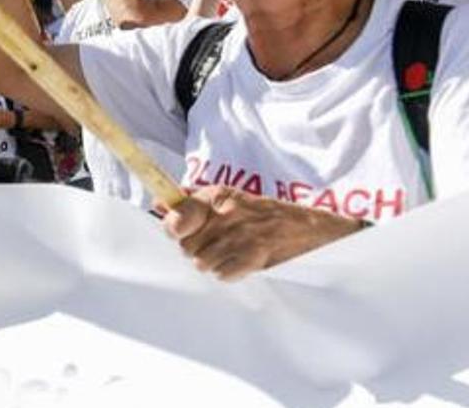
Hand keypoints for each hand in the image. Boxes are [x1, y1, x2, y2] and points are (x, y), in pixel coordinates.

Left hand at [160, 186, 364, 280]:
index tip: (176, 232)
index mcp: (219, 195)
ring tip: (232, 252)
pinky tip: (242, 262)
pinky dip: (229, 273)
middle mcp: (228, 213)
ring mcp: (241, 236)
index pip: (178, 216)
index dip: (174, 227)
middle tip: (218, 243)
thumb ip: (192, 200)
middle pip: (186, 246)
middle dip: (198, 248)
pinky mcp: (254, 257)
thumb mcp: (229, 197)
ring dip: (214, 262)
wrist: (310, 229)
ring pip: (202, 263)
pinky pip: (222, 274)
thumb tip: (158, 202)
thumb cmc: (263, 214)